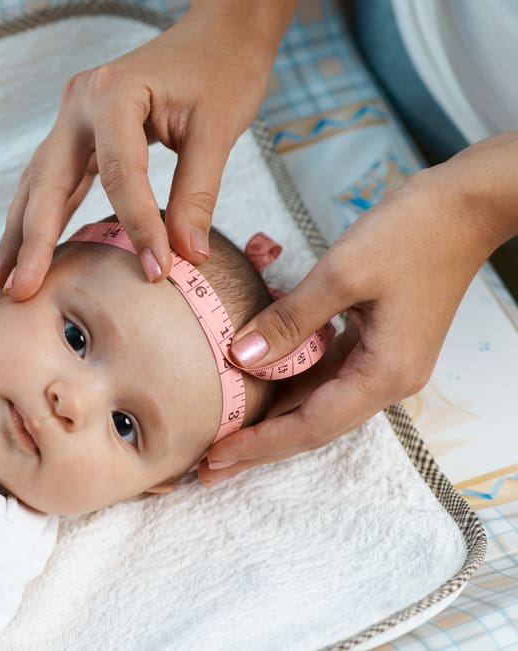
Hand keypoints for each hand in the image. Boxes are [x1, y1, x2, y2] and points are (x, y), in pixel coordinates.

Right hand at [0, 0, 306, 299]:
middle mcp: (80, 103)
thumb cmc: (222, 71)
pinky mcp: (77, 133)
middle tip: (21, 291)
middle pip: (49, 181)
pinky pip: (51, 181)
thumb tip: (188, 257)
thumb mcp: (218, 130)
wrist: (216, 34)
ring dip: (20, 234)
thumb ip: (198, 195)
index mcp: (115, 93)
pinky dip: (38, 217)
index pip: (120, 174)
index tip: (156, 272)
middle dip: (33, 241)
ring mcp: (72, 117)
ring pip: (38, 184)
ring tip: (1, 282)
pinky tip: (23, 253)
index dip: (137, 226)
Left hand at [201, 132, 517, 484]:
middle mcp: (386, 380)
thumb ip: (288, 320)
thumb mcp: (340, 274)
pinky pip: (324, 373)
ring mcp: (383, 362)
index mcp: (383, 374)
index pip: (310, 426)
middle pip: (311, 424)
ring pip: (316, 400)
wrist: (465, 206)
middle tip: (207, 467)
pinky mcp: (377, 342)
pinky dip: (288, 381)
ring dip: (271, 417)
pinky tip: (254, 382)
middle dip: (259, 445)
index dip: (259, 446)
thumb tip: (238, 358)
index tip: (214, 460)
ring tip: (223, 433)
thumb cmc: (411, 233)